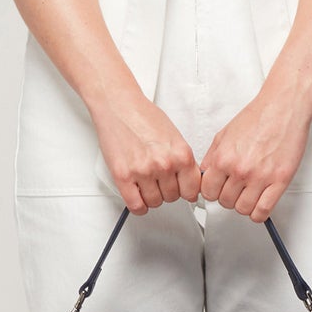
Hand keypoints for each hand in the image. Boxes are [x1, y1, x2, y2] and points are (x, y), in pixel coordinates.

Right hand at [93, 91, 202, 212]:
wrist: (119, 105)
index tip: (183, 191)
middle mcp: (164, 164)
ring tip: (147, 184)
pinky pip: (136, 205)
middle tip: (160, 181)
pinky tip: (138, 197)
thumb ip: (182, 159)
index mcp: (181, 154)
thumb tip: (189, 180)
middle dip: (167, 191)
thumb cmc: (143, 116)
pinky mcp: (123, 176)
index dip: (187, 191)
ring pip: (155, 202)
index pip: (192, 190)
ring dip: (152, 197)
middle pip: (173, 197)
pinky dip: (139, 206)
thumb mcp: (174, 136)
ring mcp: (143, 171)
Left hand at [200, 78, 311, 220]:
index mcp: (224, 158)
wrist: (283, 108)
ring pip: (243, 209)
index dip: (212, 192)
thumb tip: (205, 176)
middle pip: (225, 202)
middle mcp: (240, 170)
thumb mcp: (224, 135)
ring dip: (244, 205)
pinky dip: (259, 213)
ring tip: (248, 194)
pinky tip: (259, 204)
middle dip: (228, 197)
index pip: (208, 192)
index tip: (218, 189)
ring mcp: (260, 177)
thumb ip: (212, 158)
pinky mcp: (280, 181)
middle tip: (235, 189)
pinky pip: (263, 211)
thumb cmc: (258, 117)